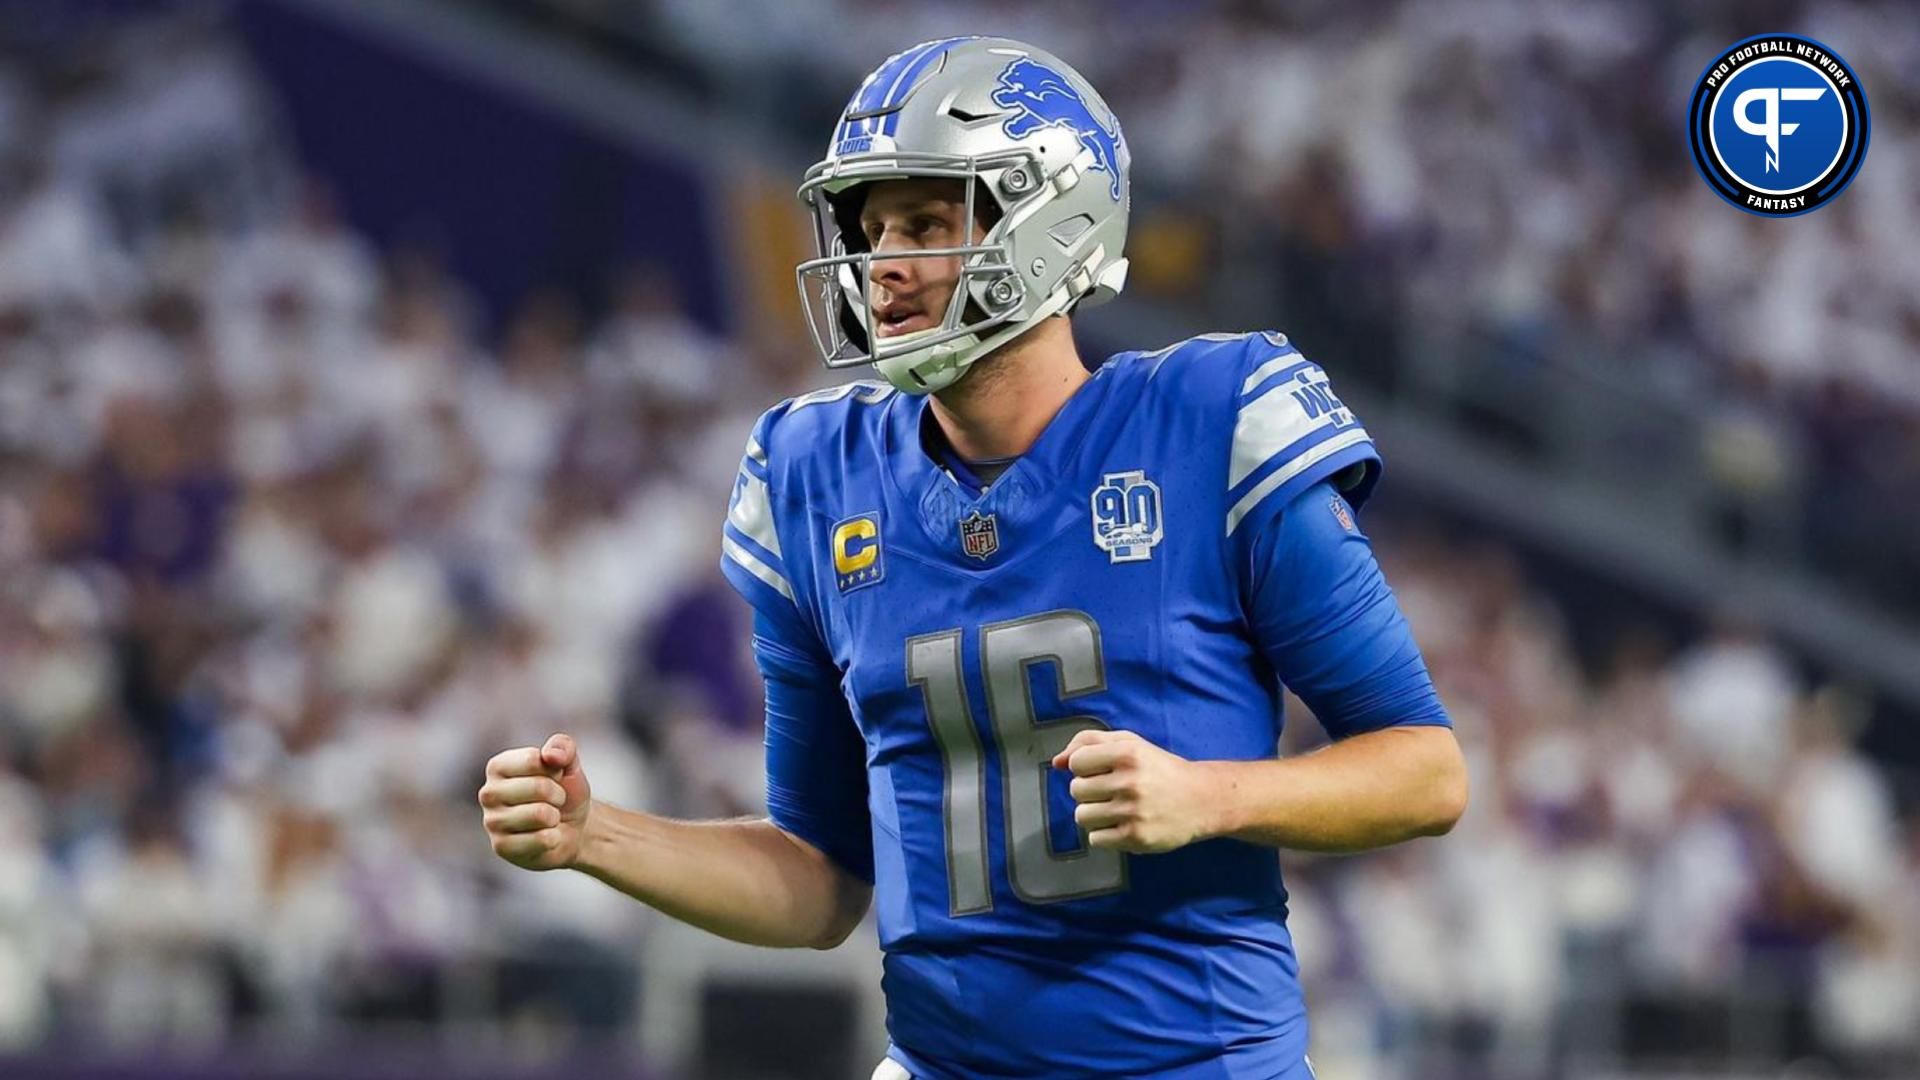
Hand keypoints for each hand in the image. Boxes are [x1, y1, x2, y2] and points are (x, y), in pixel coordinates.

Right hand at [479, 733, 592, 869]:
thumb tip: (550, 754)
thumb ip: (563, 747)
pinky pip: (542, 839)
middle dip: (558, 795)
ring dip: (555, 817)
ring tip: (549, 818)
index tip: (553, 777)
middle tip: (553, 801)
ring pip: (540, 814)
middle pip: (539, 787)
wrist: (572, 829)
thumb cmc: (564, 792)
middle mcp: (488, 793)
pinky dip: (553, 838)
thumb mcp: (569, 765)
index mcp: (498, 766)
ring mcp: (492, 822)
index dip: (555, 769)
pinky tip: (545, 837)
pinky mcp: (502, 848)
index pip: (534, 759)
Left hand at [1052, 729, 1216, 853]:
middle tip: (1113, 792)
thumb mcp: (1130, 744)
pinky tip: (1122, 826)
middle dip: (1089, 792)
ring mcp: (1133, 811)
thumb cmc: (1159, 769)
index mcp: (1127, 753)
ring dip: (1094, 815)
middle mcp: (1130, 781)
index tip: (1103, 772)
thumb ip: (1089, 743)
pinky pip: (1095, 839)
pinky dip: (1104, 835)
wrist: (1202, 799)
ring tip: (1116, 810)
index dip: (1085, 768)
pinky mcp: (1136, 838)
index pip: (1076, 763)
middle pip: (1076, 790)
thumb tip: (1056, 762)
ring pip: (1082, 817)